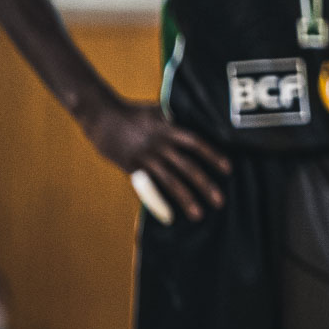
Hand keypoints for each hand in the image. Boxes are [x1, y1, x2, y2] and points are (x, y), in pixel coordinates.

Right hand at [83, 98, 228, 221]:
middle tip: (220, 202)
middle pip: (187, 167)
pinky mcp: (131, 168)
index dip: (212, 155)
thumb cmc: (133, 112)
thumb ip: (176, 120)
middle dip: (205, 185)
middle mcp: (160, 145)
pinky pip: (148, 189)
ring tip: (199, 215)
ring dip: (186, 199)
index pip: (196, 143)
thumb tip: (200, 123)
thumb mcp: (158, 111)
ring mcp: (145, 158)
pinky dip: (159, 203)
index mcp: (169, 129)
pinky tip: (169, 217)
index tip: (228, 169)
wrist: (101, 115)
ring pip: (169, 182)